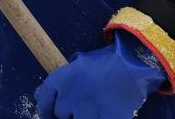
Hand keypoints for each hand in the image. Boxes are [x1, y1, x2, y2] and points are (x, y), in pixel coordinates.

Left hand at [34, 34, 167, 118]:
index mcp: (60, 80)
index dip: (45, 110)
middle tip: (82, 104)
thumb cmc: (107, 62)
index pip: (43, 102)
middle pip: (60, 114)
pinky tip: (103, 112)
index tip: (50, 114)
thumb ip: (59, 80)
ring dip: (83, 116)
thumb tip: (40, 93)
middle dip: (69, 112)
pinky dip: (98, 117)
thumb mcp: (79, 63)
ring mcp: (85, 112)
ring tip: (93, 107)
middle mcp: (68, 98)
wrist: (134, 66)